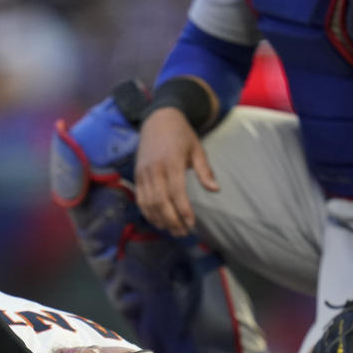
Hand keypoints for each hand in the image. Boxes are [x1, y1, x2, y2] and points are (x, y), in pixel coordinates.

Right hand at [134, 107, 218, 236]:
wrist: (158, 119)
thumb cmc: (182, 135)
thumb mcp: (197, 149)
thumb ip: (205, 171)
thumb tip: (215, 190)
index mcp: (172, 162)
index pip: (176, 192)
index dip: (183, 210)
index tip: (191, 223)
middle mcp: (155, 169)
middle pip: (161, 202)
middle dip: (172, 220)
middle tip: (183, 233)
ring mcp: (144, 173)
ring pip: (149, 203)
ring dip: (160, 220)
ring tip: (173, 230)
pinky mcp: (137, 175)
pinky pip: (140, 199)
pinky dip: (148, 213)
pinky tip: (158, 221)